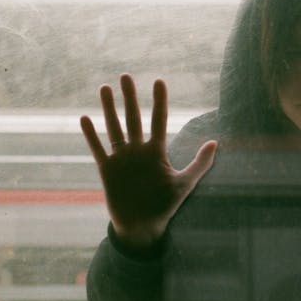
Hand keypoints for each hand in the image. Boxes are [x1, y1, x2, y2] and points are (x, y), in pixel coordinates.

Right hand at [80, 74, 216, 252]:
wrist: (144, 226)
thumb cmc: (165, 205)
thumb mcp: (185, 183)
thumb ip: (200, 163)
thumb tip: (216, 142)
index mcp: (157, 151)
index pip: (159, 120)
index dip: (160, 101)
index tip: (159, 81)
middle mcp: (138, 151)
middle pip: (133, 118)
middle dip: (130, 97)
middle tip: (126, 75)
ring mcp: (122, 159)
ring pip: (114, 128)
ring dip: (109, 109)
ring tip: (105, 88)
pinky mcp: (108, 170)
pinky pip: (98, 149)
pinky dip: (91, 135)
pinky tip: (85, 118)